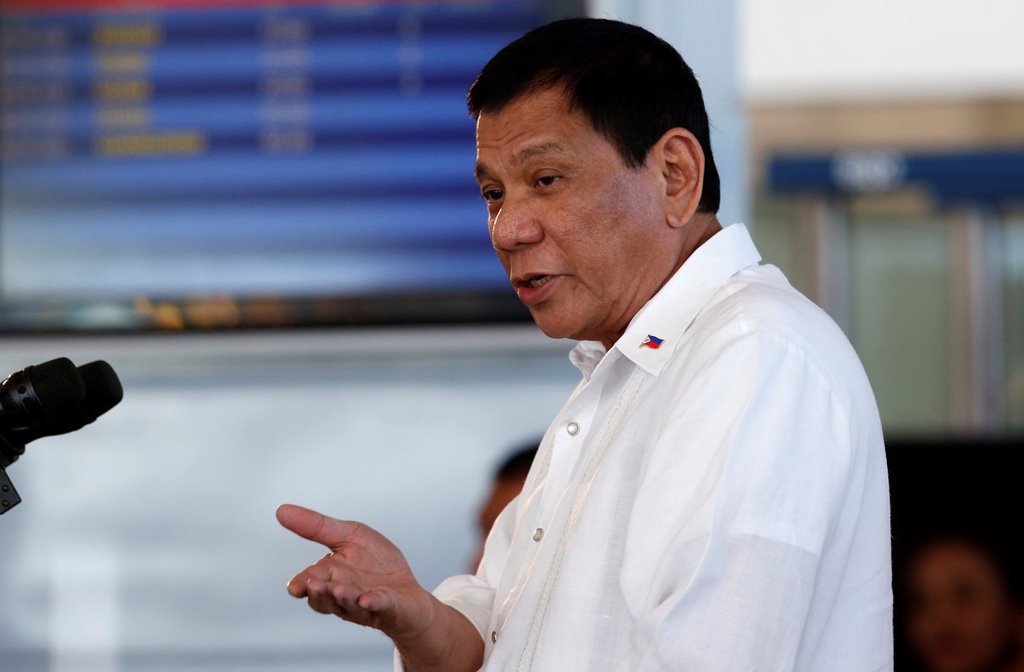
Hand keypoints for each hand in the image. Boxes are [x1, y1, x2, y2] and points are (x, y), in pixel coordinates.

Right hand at [276, 503, 434, 639]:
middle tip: (314, 585)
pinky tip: (367, 600)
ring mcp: (363, 604)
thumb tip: (280, 511)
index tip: (294, 587)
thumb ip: (317, 526)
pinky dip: (372, 604)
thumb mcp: (349, 535)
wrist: (407, 589)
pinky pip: (378, 606)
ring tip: (338, 589)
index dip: (302, 585)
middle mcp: (342, 594)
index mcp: (330, 576)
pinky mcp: (387, 607)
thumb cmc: (375, 563)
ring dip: (343, 597)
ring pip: (348, 604)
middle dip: (319, 592)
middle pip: (324, 598)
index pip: (310, 581)